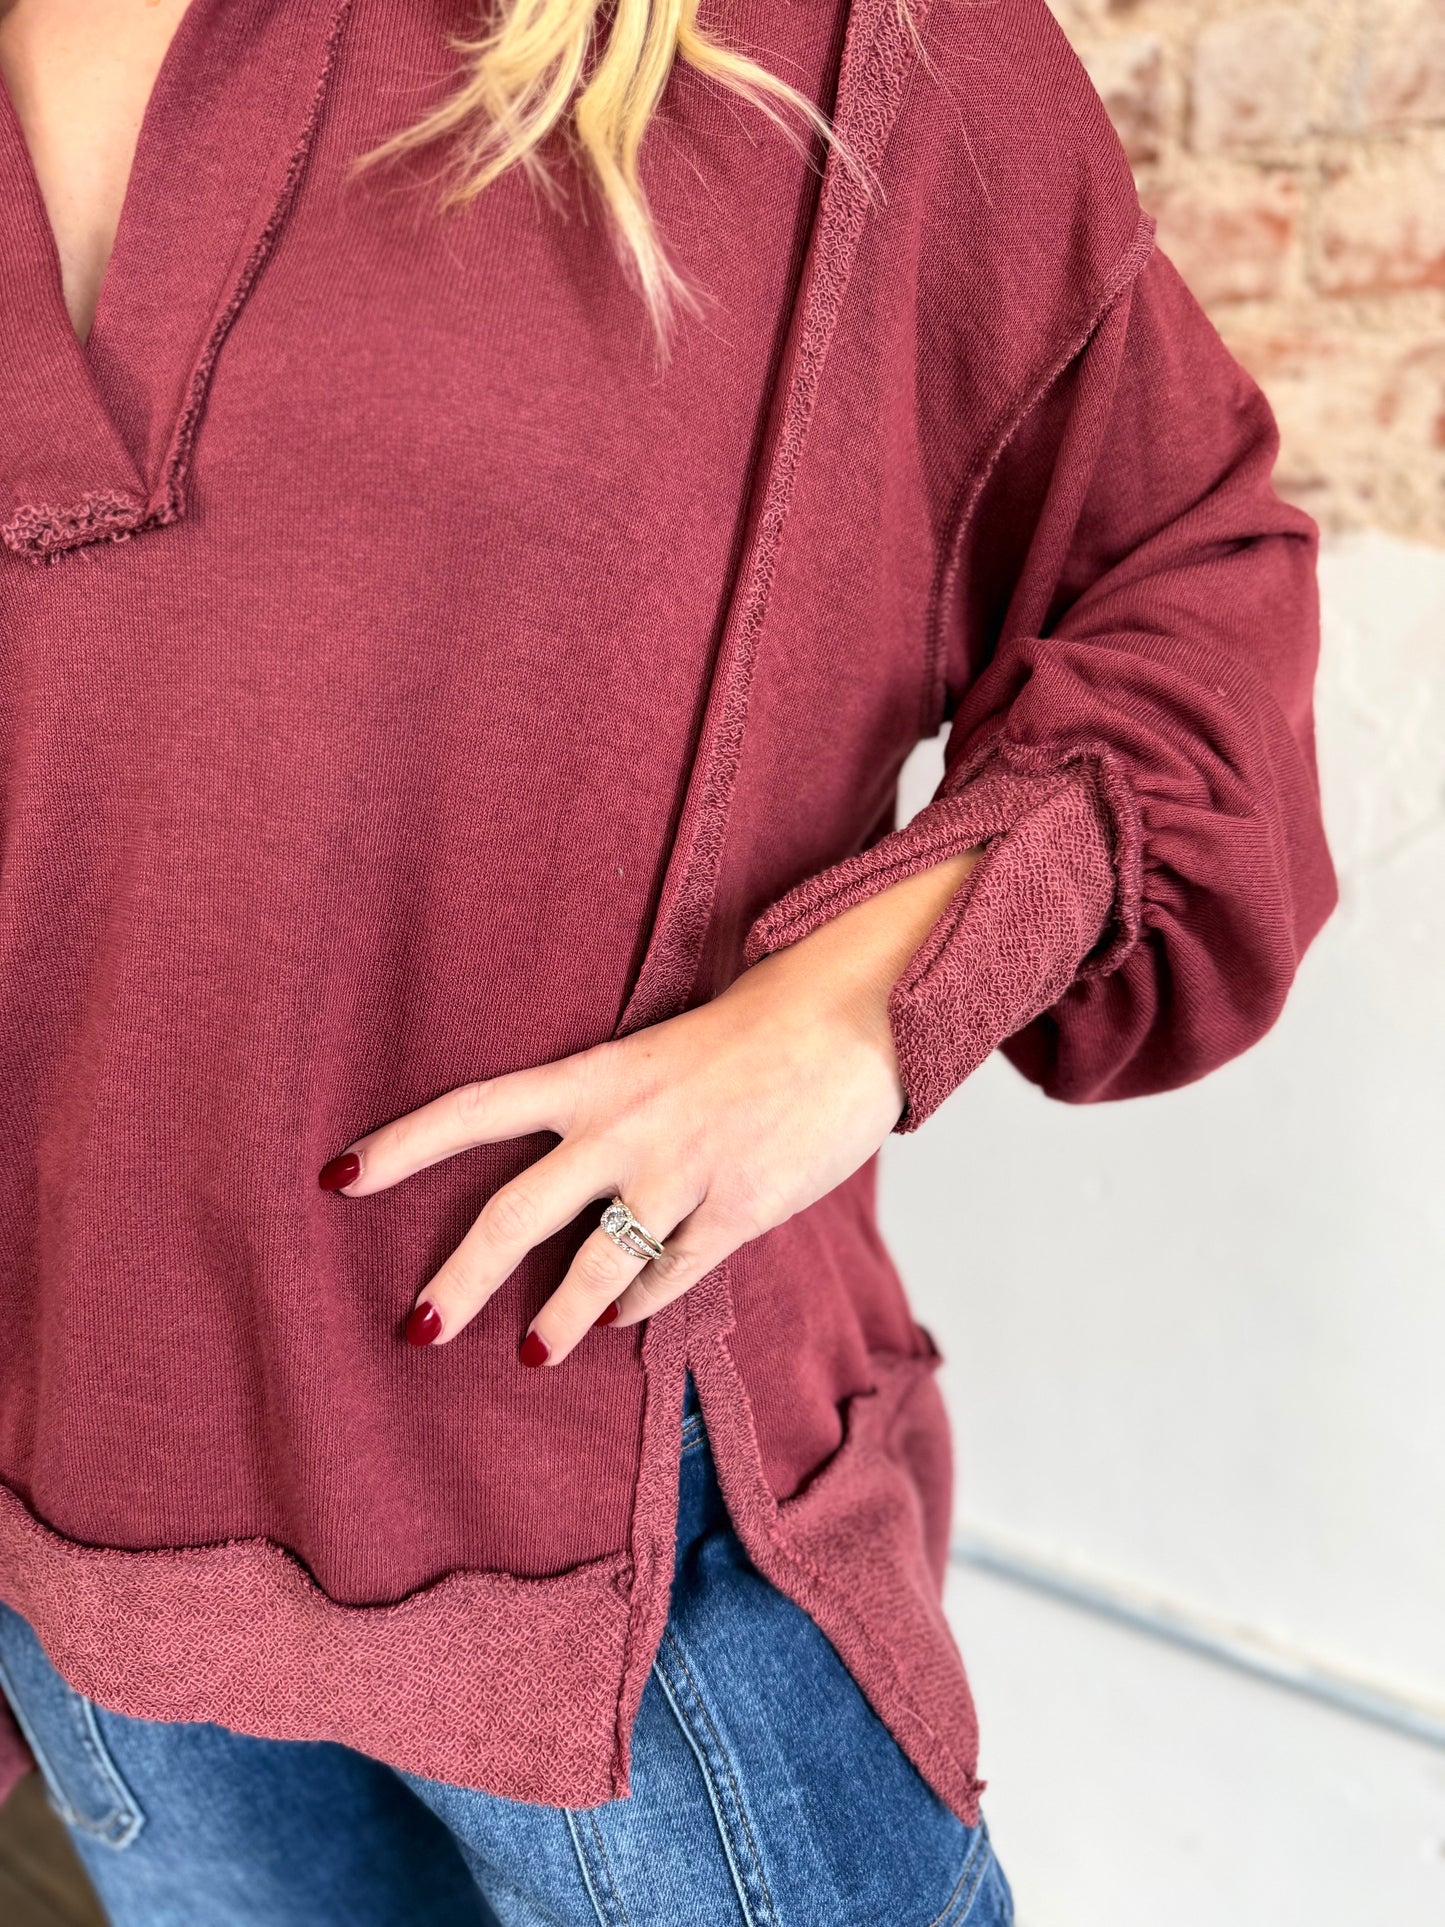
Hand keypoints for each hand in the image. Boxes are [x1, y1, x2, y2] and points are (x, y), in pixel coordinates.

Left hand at [318, 851, 979, 1367]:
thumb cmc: (752, 1031)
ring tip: (528, 1357)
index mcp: (596, 1075)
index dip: (401, 1146)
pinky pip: (670, 1279)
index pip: (474, 1109)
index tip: (335, 1178)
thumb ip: (605, 1116)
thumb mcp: (657, 1055)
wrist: (853, 1019)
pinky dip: (638, 1307)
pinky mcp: (737, 1212)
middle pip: (514, 1214)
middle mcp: (624, 1127)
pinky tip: (622, 1322)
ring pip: (594, 1271)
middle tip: (416, 1329)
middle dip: (459, 1280)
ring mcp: (680, 1174)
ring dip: (557, 1323)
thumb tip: (571, 1200)